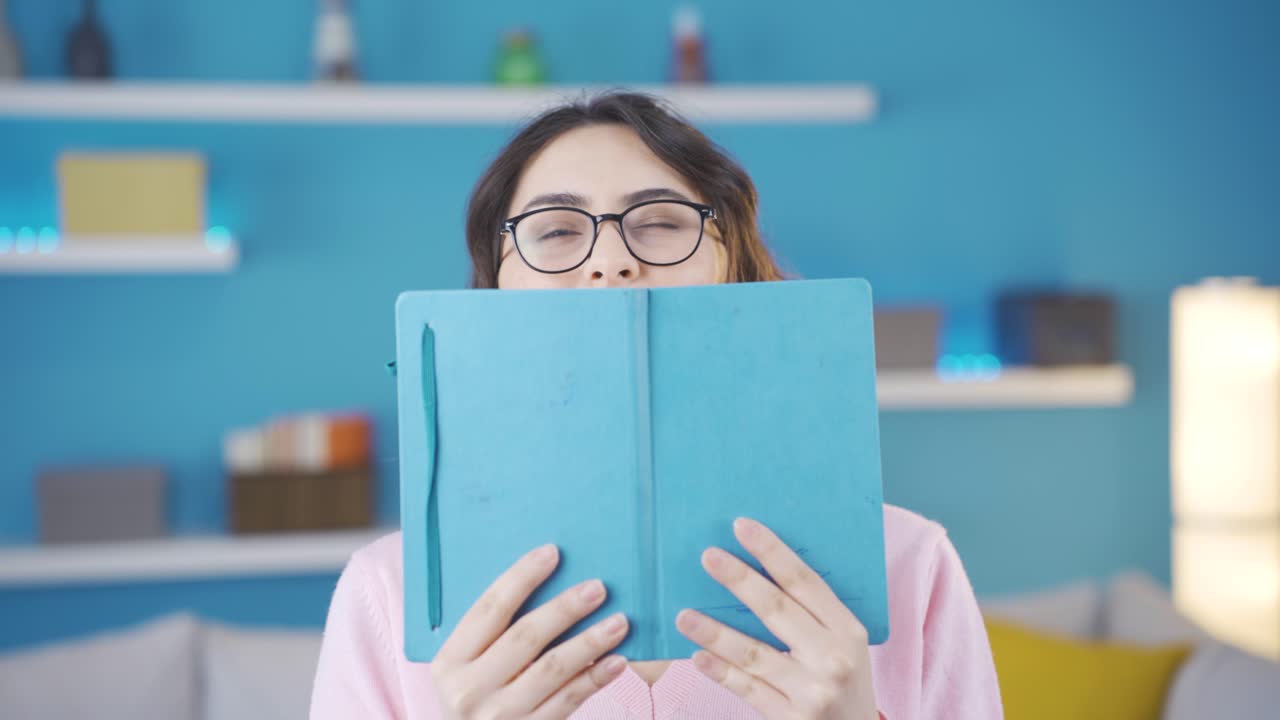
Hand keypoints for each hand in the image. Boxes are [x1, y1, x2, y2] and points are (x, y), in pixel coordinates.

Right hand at [430, 544, 629, 719]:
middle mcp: (469, 689)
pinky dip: (595, 678)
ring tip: (620, 621)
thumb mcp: (468, 668)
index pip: (489, 608)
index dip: (521, 577)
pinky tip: (617, 660)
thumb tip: (548, 581)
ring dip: (590, 641)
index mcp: (450, 661)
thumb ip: (494, 635)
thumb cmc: (476, 697)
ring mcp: (500, 715)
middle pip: (525, 636)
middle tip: (597, 588)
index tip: (552, 553)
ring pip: (553, 668)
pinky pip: (568, 700)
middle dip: (565, 608)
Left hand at [676, 518, 878, 719]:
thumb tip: (760, 568)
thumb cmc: (846, 680)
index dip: (772, 552)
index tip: (742, 527)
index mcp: (848, 630)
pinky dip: (721, 672)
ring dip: (715, 632)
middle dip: (740, 580)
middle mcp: (832, 658)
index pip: (805, 582)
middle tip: (708, 556)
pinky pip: (747, 690)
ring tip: (684, 615)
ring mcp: (811, 692)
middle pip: (777, 610)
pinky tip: (698, 656)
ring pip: (753, 654)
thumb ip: (814, 614)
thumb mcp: (846, 644)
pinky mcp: (789, 719)